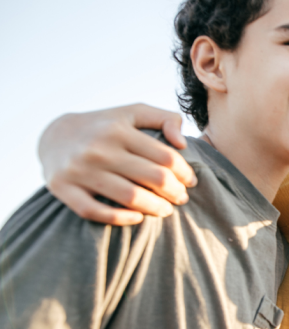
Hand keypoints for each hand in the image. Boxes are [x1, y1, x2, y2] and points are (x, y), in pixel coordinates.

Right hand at [39, 103, 196, 225]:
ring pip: (130, 197)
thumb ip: (165, 119)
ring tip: (166, 209)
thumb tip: (183, 143)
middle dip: (175, 192)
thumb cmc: (106, 126)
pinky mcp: (63, 189)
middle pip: (152, 178)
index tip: (190, 180)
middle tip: (182, 198)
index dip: (184, 172)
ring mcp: (80, 170)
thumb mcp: (134, 112)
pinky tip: (138, 218)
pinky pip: (96, 212)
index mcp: (119, 130)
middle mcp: (99, 149)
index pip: (166, 157)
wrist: (55, 135)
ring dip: (156, 208)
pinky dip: (122, 219)